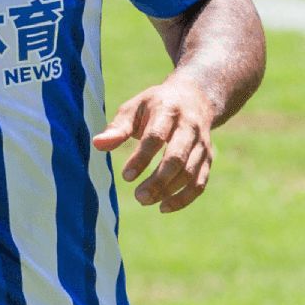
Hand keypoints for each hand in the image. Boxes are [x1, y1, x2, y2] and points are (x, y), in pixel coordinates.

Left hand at [91, 79, 216, 212]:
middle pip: (177, 158)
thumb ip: (118, 128)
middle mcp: (189, 127)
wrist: (194, 97)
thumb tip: (97, 144)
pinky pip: (200, 183)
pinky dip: (184, 198)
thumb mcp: (134, 108)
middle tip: (138, 197)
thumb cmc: (155, 105)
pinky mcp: (207, 158)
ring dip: (168, 191)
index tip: (126, 176)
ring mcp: (201, 144)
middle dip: (158, 181)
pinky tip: (163, 207)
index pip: (155, 137)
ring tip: (144, 200)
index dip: (141, 159)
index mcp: (168, 111)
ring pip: (190, 173)